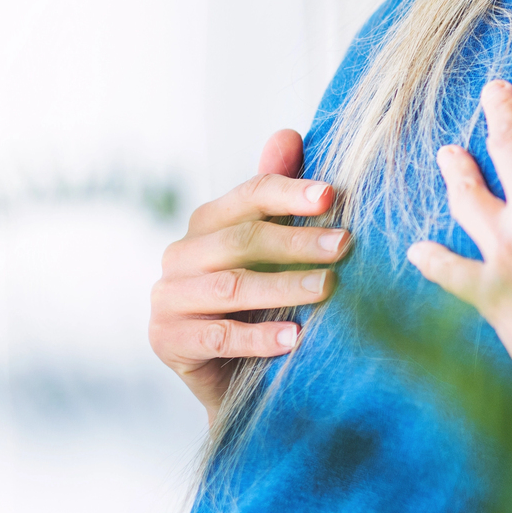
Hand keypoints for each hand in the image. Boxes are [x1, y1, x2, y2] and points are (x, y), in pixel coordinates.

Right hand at [148, 129, 350, 420]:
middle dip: (296, 241)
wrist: (232, 379)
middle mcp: (180, 254)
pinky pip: (217, 336)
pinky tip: (294, 338)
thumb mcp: (273, 252)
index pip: (248, 195)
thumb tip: (287, 133)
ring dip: (283, 287)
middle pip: (241, 239)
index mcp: (207, 223)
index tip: (331, 195)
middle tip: (344, 247)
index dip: (288, 191)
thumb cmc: (260, 303)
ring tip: (327, 290)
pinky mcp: (167, 340)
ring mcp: (168, 298)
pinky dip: (258, 336)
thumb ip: (277, 197)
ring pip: (231, 286)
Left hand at [408, 46, 511, 458]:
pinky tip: (417, 250)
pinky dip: (431, 259)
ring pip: (469, 195)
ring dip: (456, 170)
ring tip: (447, 152)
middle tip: (494, 89)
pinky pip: (449, 271)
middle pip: (510, 143)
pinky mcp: (488, 295)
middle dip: (501, 110)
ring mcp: (505, 251)